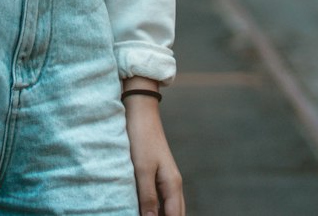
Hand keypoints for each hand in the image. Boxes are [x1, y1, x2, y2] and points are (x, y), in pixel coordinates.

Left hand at [124, 96, 183, 215]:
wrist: (141, 111)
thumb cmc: (141, 138)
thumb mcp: (142, 169)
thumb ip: (148, 197)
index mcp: (173, 185)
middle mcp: (174, 184)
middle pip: (176, 214)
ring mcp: (167, 179)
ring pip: (170, 208)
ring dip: (163, 215)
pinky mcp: (159, 174)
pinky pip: (163, 199)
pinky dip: (158, 208)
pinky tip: (146, 209)